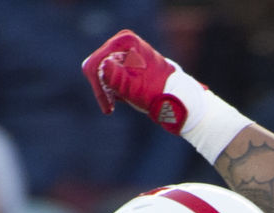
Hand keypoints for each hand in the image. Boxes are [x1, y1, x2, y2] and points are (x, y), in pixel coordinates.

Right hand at [82, 29, 207, 136]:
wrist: (177, 98)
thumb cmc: (157, 93)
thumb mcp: (134, 88)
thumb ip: (115, 77)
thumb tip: (102, 66)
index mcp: (124, 42)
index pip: (96, 63)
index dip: (97, 87)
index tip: (108, 108)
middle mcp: (123, 42)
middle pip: (96, 65)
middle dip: (101, 87)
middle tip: (111, 107)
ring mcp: (125, 51)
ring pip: (101, 71)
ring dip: (106, 89)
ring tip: (116, 104)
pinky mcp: (127, 62)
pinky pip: (110, 75)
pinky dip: (112, 88)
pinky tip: (121, 99)